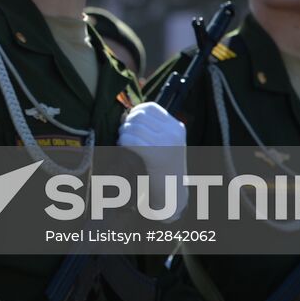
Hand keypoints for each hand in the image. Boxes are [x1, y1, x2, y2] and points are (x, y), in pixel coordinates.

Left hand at [119, 102, 187, 218]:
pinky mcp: (158, 155)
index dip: (135, 111)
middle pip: (140, 116)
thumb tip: (127, 114)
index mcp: (176, 126)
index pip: (150, 107)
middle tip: (123, 133)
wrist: (174, 193)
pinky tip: (124, 147)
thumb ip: (153, 128)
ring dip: (123, 133)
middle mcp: (174, 132)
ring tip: (123, 141)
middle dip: (127, 123)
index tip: (129, 122)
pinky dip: (124, 142)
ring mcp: (167, 143)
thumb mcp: (166, 143)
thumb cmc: (164, 168)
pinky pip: (133, 140)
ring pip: (134, 127)